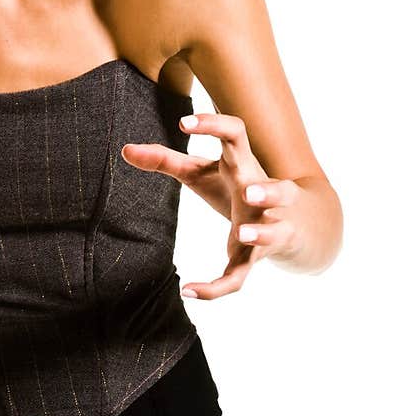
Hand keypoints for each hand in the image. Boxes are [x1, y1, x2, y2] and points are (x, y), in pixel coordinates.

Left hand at [120, 111, 300, 298]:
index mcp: (243, 166)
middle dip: (267, 192)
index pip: (237, 136)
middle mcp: (262, 197)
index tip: (183, 124)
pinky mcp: (258, 258)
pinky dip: (216, 288)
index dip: (213, 125)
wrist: (290, 223)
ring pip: (274, 233)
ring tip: (239, 234)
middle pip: (276, 191)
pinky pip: (240, 276)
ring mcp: (268, 228)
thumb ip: (166, 161)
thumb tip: (125, 150)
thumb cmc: (236, 189)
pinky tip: (188, 291)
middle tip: (247, 193)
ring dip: (261, 234)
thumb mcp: (202, 173)